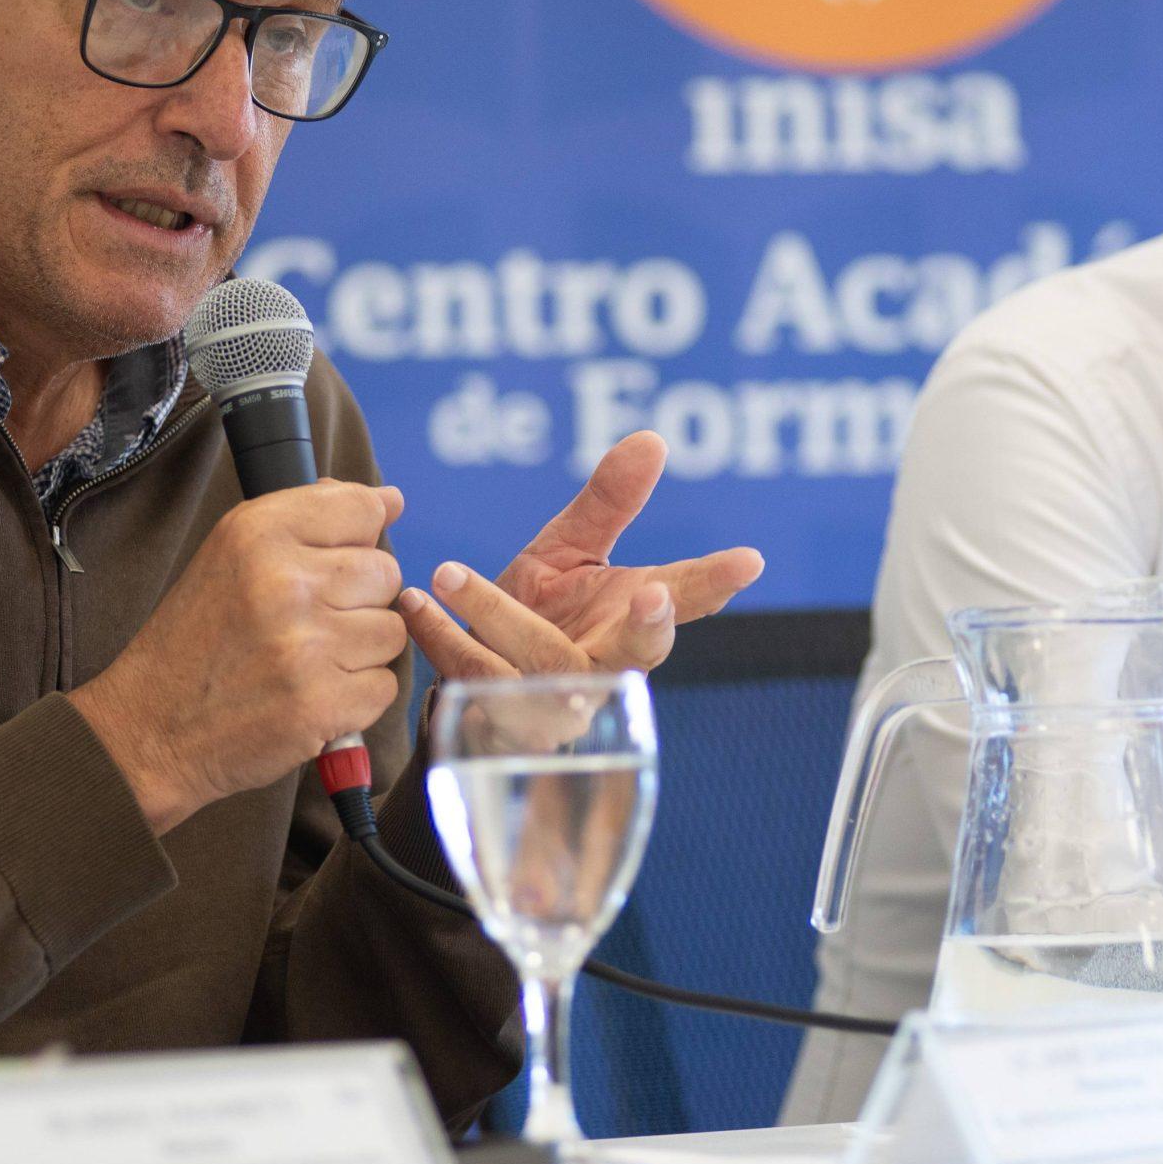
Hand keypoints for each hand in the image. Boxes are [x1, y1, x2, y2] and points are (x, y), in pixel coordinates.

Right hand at [69, 480, 407, 831]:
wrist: (151, 728)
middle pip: (386, 572)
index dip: (357, 538)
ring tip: (309, 660)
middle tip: (308, 622)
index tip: (332, 561)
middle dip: (359, 599)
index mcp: (259, 532)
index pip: (362, 508)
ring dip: (361, 650)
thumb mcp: (234, 553)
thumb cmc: (197, 637)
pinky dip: (357, 696)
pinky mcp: (323, 704)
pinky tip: (313, 694)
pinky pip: (384, 687)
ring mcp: (307, 646)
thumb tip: (391, 499)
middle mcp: (286, 582)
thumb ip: (312, 516)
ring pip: (392, 631)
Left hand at [397, 430, 763, 679]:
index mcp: (629, 621)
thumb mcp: (570, 552)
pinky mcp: (503, 724)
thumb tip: (652, 439)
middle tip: (656, 593)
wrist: (476, 692)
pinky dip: (440, 638)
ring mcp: (557, 702)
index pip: (686, 600)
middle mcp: (604, 668)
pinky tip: (412, 601)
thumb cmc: (538, 615)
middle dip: (650, 628)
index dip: (718, 581)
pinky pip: (472, 681)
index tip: (750, 560)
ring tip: (447, 572)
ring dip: (493, 617)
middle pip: (638, 655)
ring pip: (538, 664)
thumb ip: (608, 503)